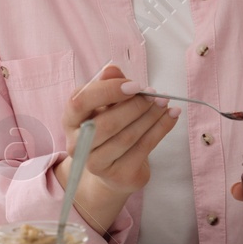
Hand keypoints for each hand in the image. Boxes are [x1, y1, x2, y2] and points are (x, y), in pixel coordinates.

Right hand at [55, 64, 180, 221]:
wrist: (113, 170)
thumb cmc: (110, 129)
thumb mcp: (106, 105)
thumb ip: (109, 86)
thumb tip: (112, 69)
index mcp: (71, 120)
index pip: (80, 102)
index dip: (108, 91)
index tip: (135, 85)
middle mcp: (77, 144)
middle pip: (106, 123)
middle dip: (135, 106)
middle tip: (156, 95)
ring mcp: (95, 163)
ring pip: (126, 137)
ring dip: (151, 117)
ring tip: (165, 104)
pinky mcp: (118, 175)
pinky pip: (143, 148)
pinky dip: (161, 129)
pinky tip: (172, 116)